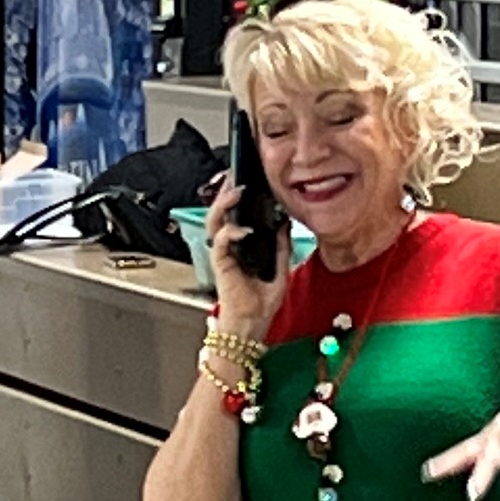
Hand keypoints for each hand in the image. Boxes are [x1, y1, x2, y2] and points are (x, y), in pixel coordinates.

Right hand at [204, 181, 283, 345]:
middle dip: (225, 193)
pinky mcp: (221, 264)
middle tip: (236, 179)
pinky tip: (244, 230)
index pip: (234, 214)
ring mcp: (223, 254)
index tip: (248, 181)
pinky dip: (231, 233)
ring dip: (223, 205)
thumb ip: (282, 245)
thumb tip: (284, 222)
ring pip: (214, 222)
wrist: (253, 321)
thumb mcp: (281, 267)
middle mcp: (229, 247)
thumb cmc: (261, 301)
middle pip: (220, 213)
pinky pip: (220, 242)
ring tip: (234, 193)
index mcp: (241, 245)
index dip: (236, 197)